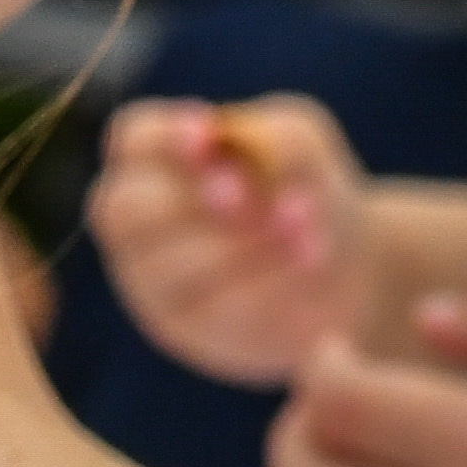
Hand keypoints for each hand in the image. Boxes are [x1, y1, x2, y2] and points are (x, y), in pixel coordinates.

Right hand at [89, 95, 371, 386]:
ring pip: (170, 269)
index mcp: (154, 161)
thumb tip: (236, 164)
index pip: (133, 141)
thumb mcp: (301, 145)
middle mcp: (138, 225)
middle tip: (244, 196)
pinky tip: (308, 259)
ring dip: (240, 245)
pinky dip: (267, 281)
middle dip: (185, 199)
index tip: (208, 135)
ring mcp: (152, 284)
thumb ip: (274, 139)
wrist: (341, 263)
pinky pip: (214, 310)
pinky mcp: (184, 331)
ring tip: (302, 224)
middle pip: (125, 210)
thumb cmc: (301, 186)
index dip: (163, 138)